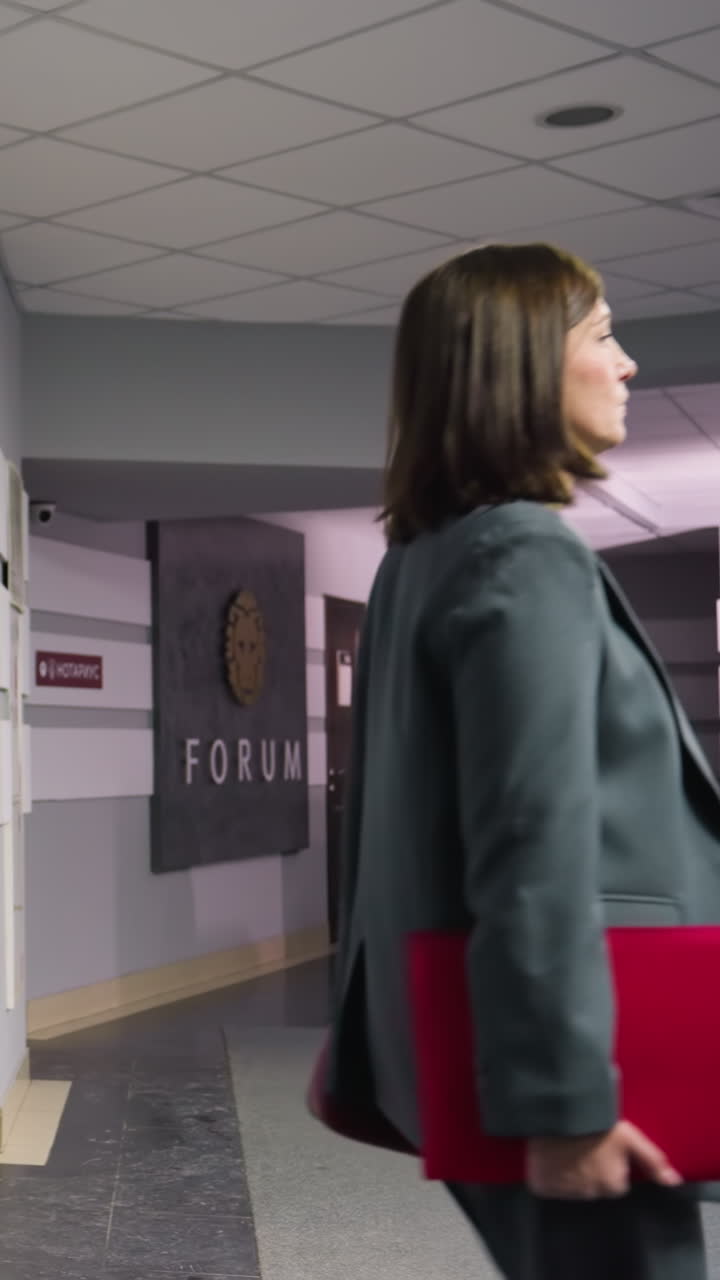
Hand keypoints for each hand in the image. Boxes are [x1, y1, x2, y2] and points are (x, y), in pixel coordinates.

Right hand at [526, 1121, 682, 1199]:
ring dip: (572, 1173)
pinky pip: (549, 1186)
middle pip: (595, 1186)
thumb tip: (674, 1181)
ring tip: (569, 1148)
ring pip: (573, 1187)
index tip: (605, 1147)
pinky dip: (550, 1176)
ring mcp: (565, 1191)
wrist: (559, 1110)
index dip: (612, 1163)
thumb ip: (653, 1161)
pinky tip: (552, 1157)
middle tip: (587, 1145)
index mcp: (612, 1185)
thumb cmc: (597, 1122)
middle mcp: (589, 1194)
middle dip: (593, 1170)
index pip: (617, 1182)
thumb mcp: (630, 1137)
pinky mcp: (543, 1186)